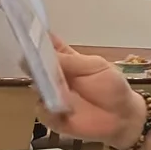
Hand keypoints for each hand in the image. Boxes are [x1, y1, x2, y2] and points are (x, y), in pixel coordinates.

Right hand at [39, 34, 146, 148]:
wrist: (122, 117)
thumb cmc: (112, 87)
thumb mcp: (97, 67)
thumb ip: (72, 61)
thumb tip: (48, 54)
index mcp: (66, 60)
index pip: (48, 46)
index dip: (37, 39)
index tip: (28, 31)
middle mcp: (55, 77)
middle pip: (36, 66)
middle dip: (32, 62)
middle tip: (32, 60)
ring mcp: (51, 96)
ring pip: (36, 88)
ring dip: (41, 86)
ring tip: (53, 86)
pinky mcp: (52, 116)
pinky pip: (42, 110)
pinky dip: (48, 109)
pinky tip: (60, 108)